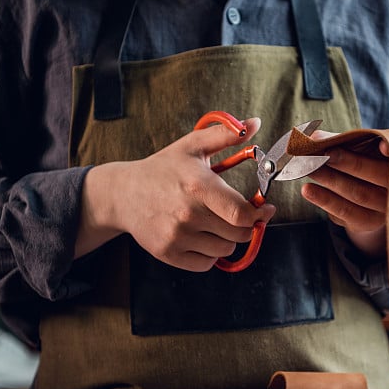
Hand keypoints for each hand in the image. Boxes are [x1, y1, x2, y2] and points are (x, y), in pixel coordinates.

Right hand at [76, 118, 275, 270]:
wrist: (123, 194)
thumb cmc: (163, 169)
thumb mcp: (192, 146)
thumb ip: (226, 134)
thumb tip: (255, 123)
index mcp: (198, 186)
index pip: (242, 214)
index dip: (260, 215)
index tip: (265, 210)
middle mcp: (187, 214)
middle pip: (238, 235)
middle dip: (245, 226)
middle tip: (238, 216)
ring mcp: (177, 236)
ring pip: (224, 250)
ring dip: (226, 239)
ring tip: (214, 223)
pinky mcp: (168, 253)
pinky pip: (206, 264)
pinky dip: (209, 254)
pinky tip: (201, 236)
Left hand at [300, 130, 388, 258]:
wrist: (376, 194)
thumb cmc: (369, 161)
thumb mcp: (364, 148)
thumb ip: (342, 140)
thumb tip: (314, 138)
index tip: (381, 145)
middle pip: (376, 174)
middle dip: (347, 163)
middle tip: (321, 153)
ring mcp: (385, 208)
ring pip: (358, 195)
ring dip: (330, 181)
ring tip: (307, 169)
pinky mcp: (368, 221)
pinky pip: (346, 212)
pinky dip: (325, 200)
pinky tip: (308, 190)